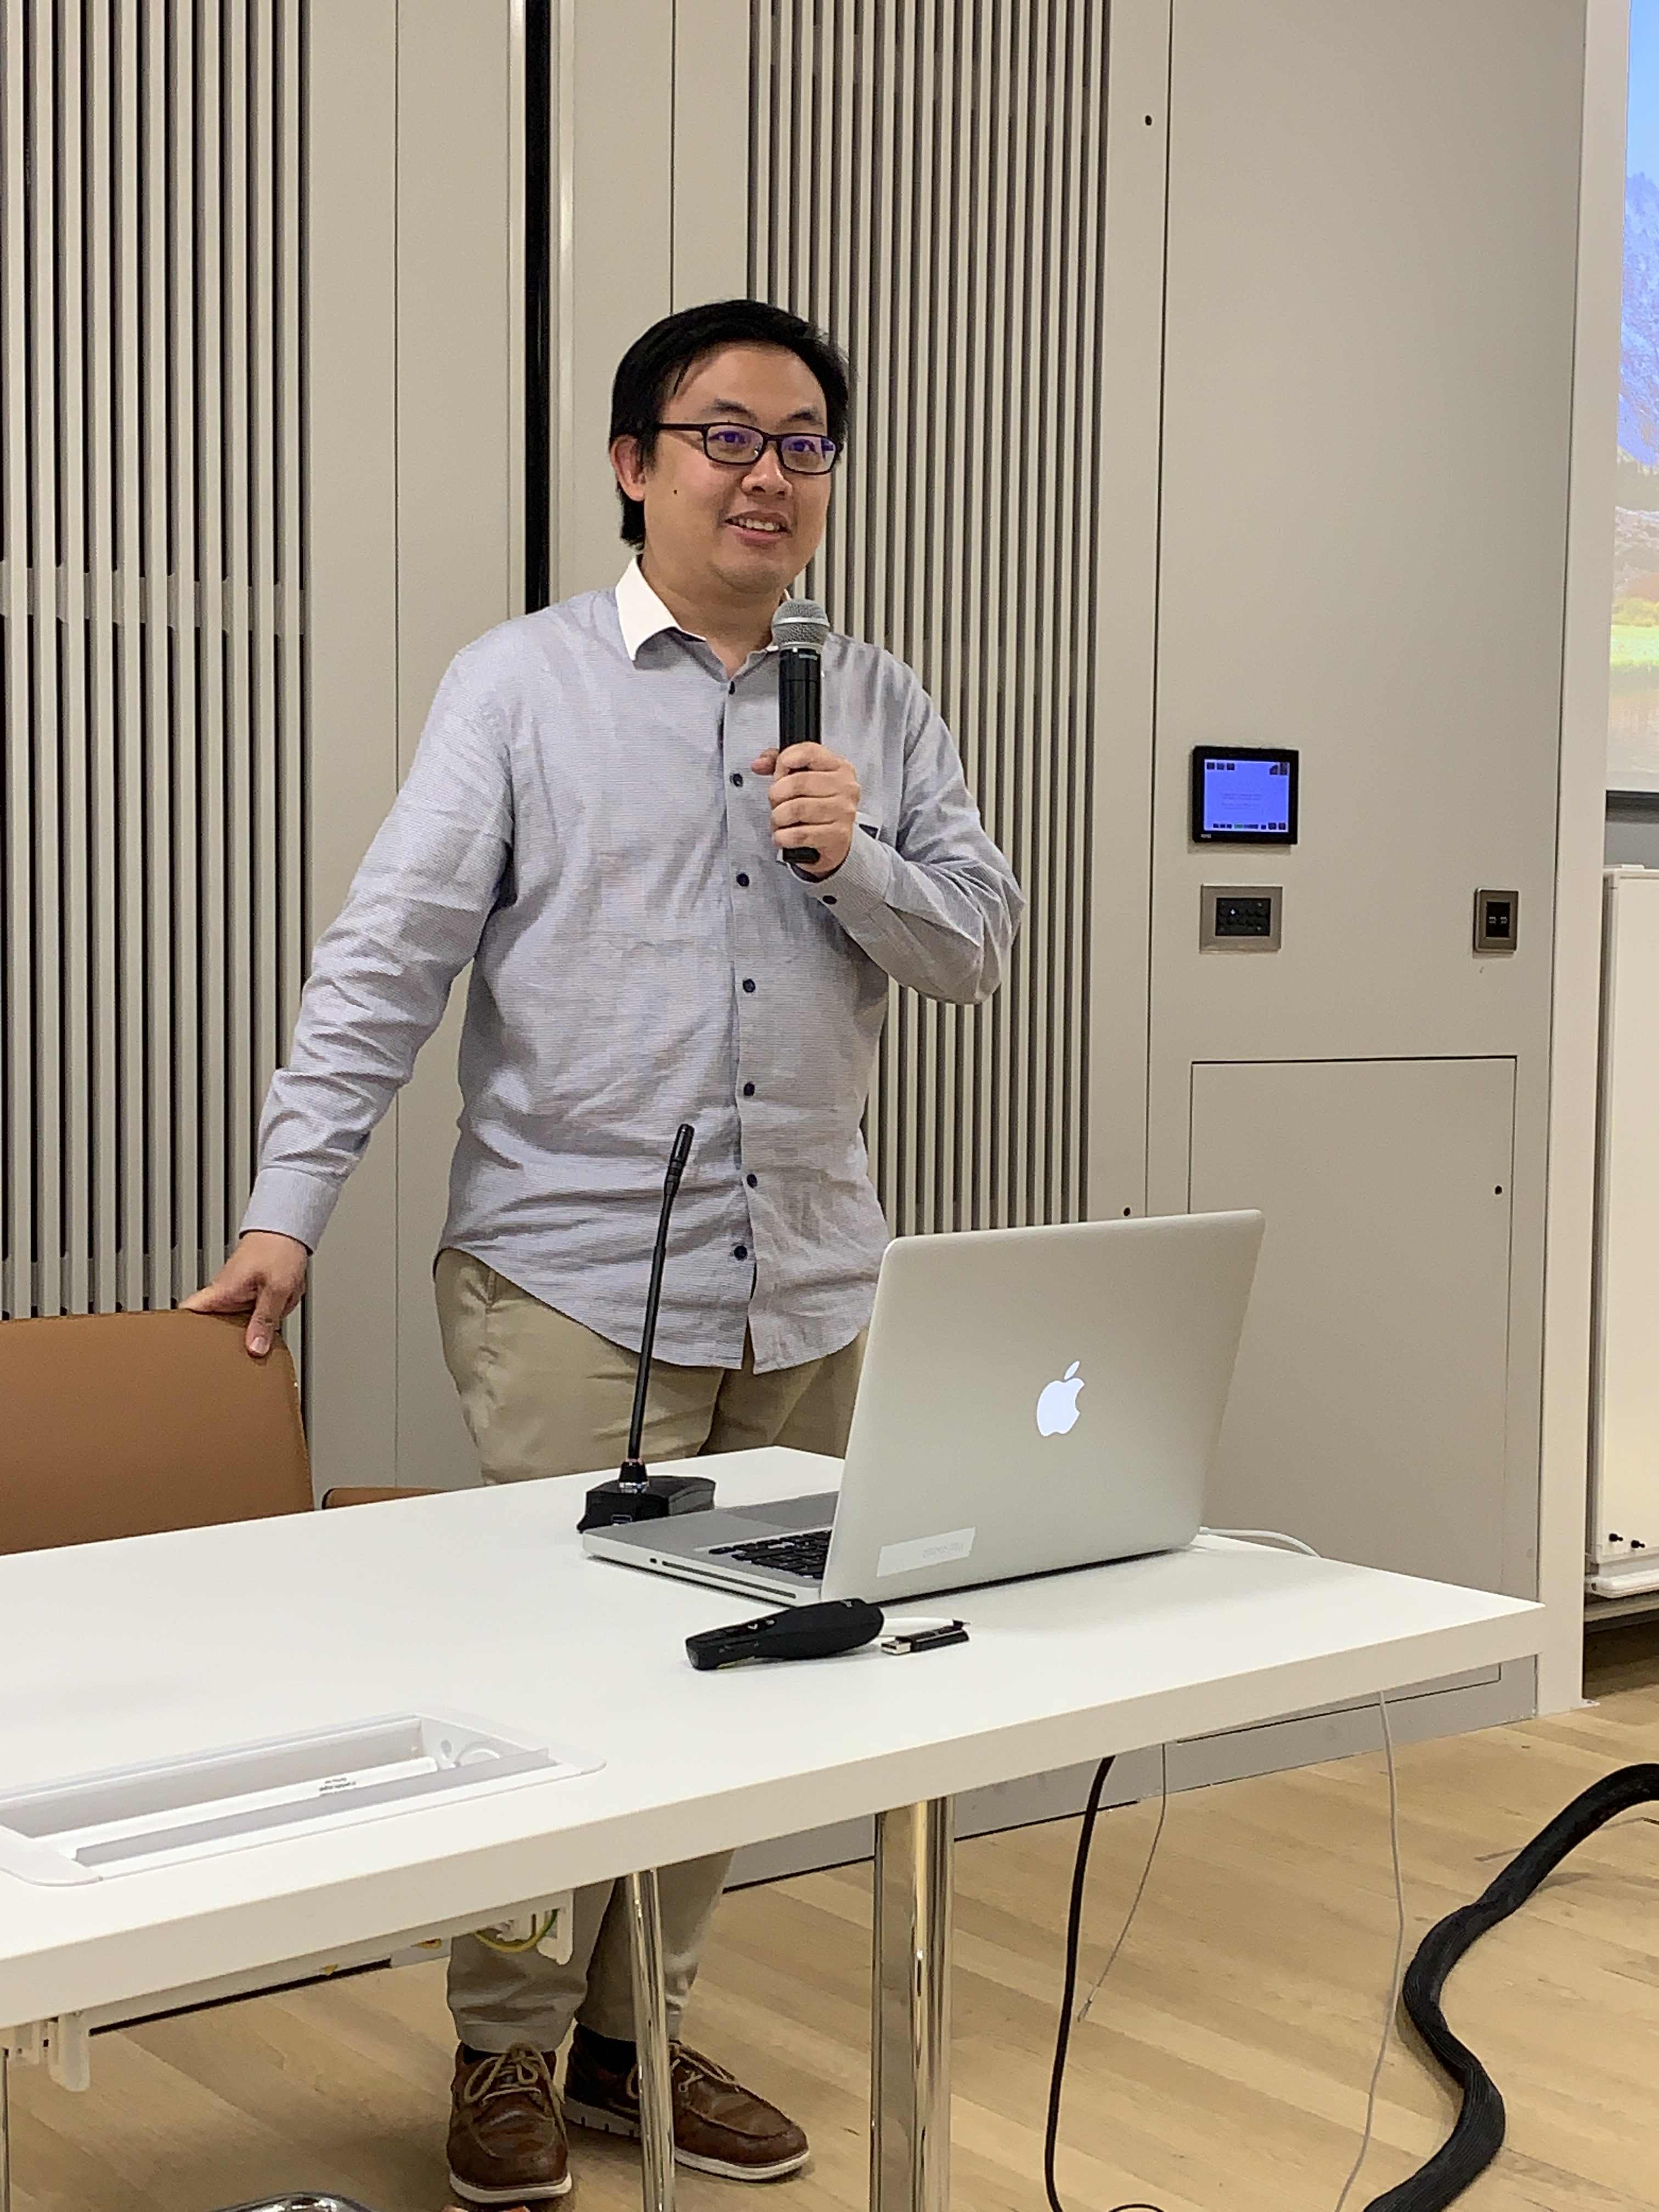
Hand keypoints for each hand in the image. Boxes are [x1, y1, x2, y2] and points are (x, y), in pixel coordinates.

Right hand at [182, 1230, 310, 1357]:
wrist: (289, 1232)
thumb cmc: (278, 1250)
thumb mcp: (276, 1290)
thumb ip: (265, 1320)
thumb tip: (254, 1348)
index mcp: (221, 1291)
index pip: (187, 1312)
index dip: (180, 1332)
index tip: (179, 1350)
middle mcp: (223, 1294)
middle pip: (214, 1327)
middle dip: (232, 1338)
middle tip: (238, 1351)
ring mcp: (236, 1296)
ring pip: (241, 1323)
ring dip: (258, 1324)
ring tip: (270, 1318)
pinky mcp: (249, 1295)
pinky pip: (255, 1315)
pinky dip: (268, 1315)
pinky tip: (278, 1311)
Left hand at [751, 741, 859, 877]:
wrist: (835, 841)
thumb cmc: (818, 805)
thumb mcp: (803, 777)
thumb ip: (780, 763)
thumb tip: (759, 764)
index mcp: (839, 767)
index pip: (807, 752)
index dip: (784, 762)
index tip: (779, 774)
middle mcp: (845, 787)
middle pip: (797, 782)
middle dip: (776, 795)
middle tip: (777, 803)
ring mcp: (843, 812)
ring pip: (796, 810)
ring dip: (778, 818)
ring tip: (780, 820)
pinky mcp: (837, 837)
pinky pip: (799, 835)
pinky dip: (783, 837)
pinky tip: (785, 835)